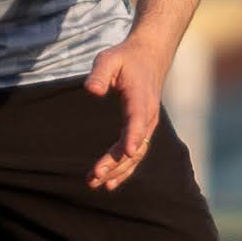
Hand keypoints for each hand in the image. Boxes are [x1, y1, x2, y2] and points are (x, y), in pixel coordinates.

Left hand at [82, 36, 170, 189]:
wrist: (149, 57)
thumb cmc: (125, 58)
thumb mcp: (109, 59)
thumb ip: (100, 74)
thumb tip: (92, 90)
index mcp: (140, 99)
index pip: (137, 120)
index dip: (133, 137)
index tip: (126, 152)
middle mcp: (147, 116)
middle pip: (135, 145)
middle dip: (116, 163)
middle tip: (95, 176)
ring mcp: (147, 125)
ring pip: (136, 155)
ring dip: (117, 171)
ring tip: (95, 183)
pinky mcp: (142, 129)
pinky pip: (136, 154)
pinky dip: (124, 169)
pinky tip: (110, 183)